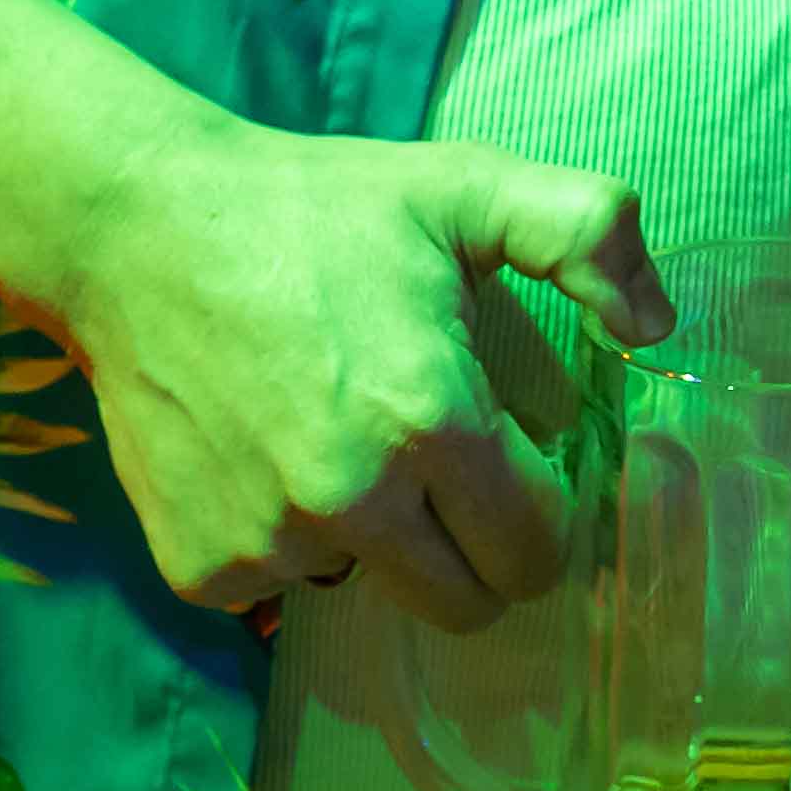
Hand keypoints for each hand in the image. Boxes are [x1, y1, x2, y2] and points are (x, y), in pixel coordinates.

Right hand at [22, 110, 666, 633]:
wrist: (137, 228)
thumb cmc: (315, 207)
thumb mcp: (466, 187)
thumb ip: (588, 233)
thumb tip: (654, 327)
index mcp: (431, 422)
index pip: (537, 551)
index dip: (545, 511)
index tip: (522, 463)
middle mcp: (352, 503)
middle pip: (466, 604)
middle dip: (477, 548)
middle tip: (448, 468)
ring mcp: (268, 543)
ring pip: (372, 588)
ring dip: (378, 536)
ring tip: (339, 430)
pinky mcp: (199, 566)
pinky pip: (281, 582)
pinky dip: (288, 534)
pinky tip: (266, 447)